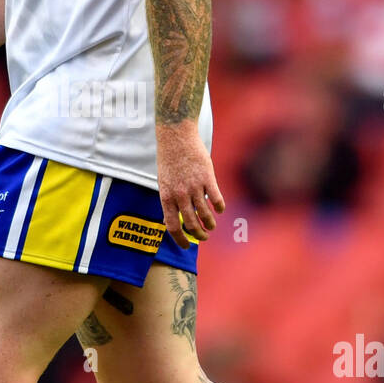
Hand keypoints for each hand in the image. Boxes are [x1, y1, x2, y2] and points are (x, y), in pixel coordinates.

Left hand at [156, 121, 224, 248]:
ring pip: (205, 213)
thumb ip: (170, 200)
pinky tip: (220, 209)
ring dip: (209, 223)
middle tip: (204, 237)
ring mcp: (194, 186)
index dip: (180, 239)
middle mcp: (180, 194)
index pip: (172, 226)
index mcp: (166, 196)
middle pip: (191, 223)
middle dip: (199, 234)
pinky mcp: (207, 177)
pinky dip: (219, 207)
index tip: (187, 246)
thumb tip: (172, 220)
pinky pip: (216, 198)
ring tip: (211, 226)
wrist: (176, 136)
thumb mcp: (164, 182)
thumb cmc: (169, 159)